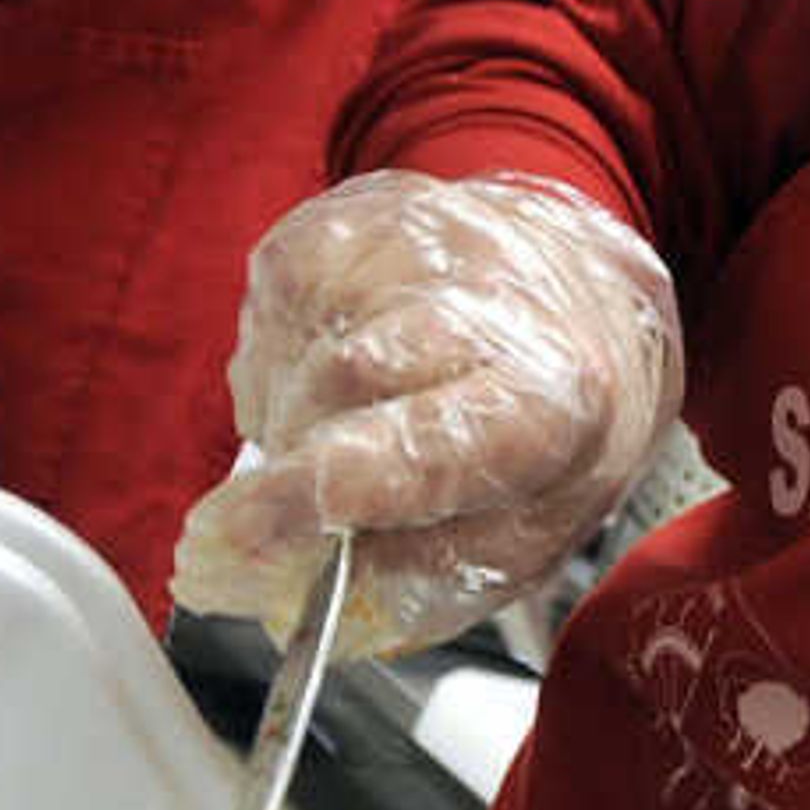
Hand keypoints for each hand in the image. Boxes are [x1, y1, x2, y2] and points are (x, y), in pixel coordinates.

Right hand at [171, 171, 679, 656]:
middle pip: (337, 385)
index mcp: (551, 402)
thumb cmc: (544, 437)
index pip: (423, 447)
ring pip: (291, 356)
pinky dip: (281, 371)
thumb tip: (264, 591)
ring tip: (355, 428)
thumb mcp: (516, 543)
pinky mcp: (343, 218)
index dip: (317, 496)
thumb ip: (400, 582)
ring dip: (289, 422)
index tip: (231, 545)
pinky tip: (340, 378)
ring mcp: (409, 242)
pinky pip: (267, 316)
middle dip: (283, 470)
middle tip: (255, 531)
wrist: (578, 300)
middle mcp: (487, 300)